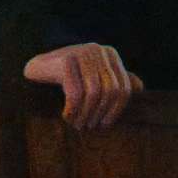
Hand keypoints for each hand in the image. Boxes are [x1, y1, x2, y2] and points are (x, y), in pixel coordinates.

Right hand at [21, 40, 138, 130]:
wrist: (36, 70)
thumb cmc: (68, 78)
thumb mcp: (94, 77)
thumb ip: (115, 81)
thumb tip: (140, 87)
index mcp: (110, 54)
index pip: (123, 88)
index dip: (116, 110)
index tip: (104, 125)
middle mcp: (98, 50)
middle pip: (110, 91)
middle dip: (100, 114)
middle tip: (89, 128)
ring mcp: (82, 52)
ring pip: (93, 94)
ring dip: (85, 114)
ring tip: (78, 125)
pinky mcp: (66, 60)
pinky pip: (75, 93)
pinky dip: (72, 110)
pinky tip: (67, 117)